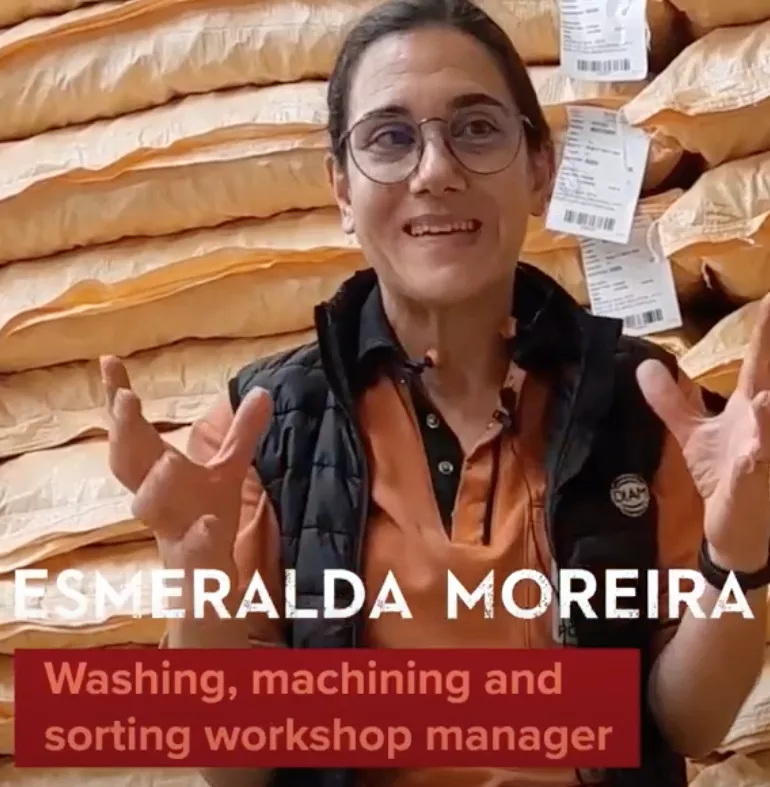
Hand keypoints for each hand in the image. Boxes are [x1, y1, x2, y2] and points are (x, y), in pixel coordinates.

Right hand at [100, 355, 272, 572]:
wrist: (206, 580)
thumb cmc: (204, 515)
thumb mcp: (228, 469)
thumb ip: (241, 433)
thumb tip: (262, 390)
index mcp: (159, 472)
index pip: (133, 432)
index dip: (118, 401)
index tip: (109, 361)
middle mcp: (155, 497)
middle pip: (129, 463)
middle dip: (125, 432)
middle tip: (126, 398)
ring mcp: (171, 528)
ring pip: (150, 507)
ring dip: (156, 483)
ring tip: (168, 460)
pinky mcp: (193, 562)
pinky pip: (191, 550)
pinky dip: (197, 537)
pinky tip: (208, 524)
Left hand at [637, 295, 769, 571]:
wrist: (735, 529)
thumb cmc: (723, 477)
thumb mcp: (693, 433)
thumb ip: (671, 401)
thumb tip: (644, 366)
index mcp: (751, 406)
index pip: (760, 358)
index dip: (768, 325)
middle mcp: (766, 420)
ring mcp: (765, 448)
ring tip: (764, 390)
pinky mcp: (757, 477)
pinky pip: (760, 459)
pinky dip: (761, 444)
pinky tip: (759, 430)